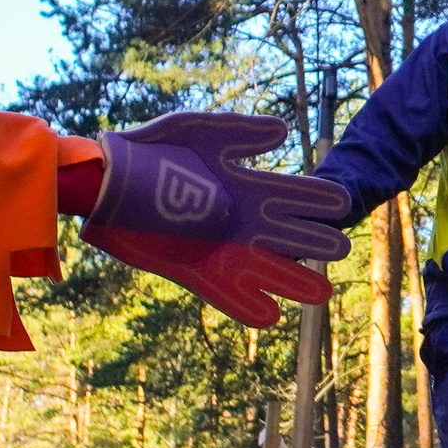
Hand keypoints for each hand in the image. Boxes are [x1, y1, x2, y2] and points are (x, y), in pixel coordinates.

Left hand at [81, 111, 351, 322]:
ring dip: (293, 283)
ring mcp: (219, 248)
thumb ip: (240, 132)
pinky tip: (272, 316)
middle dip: (314, 243)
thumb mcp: (198, 131)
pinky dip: (247, 307)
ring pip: (266, 269)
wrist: (106, 183)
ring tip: (322, 295)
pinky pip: (227, 294)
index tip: (341, 202)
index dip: (316, 199)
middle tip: (340, 249)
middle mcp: (237, 220)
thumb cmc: (149, 150)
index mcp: (243, 186)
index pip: (291, 194)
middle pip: (287, 235)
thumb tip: (284, 131)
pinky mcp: (195, 271)